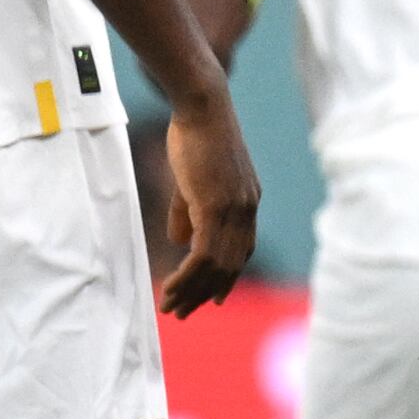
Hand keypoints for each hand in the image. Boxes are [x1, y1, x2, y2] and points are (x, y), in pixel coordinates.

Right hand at [154, 100, 259, 314]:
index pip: (241, 250)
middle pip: (230, 266)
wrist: (203, 105)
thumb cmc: (194, 134)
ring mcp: (234, 210)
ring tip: (172, 307)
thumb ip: (188, 211)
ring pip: (216, 266)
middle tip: (183, 312)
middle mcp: (247, 210)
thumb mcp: (192, 179)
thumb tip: (180, 241)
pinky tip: (172, 286)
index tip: (211, 298)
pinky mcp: (216, 207)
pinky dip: (188, 275)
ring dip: (192, 290)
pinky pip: (203, 254)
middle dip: (206, 293)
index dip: (226, 277)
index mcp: (246, 202)